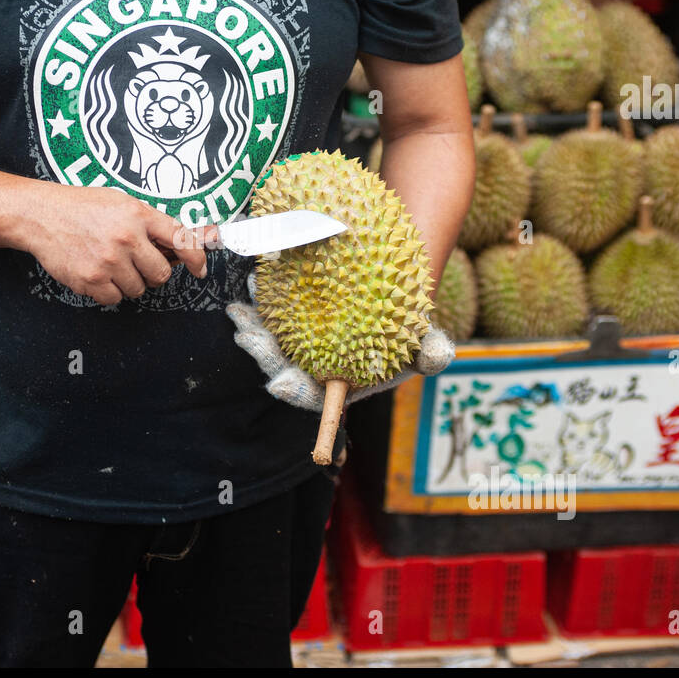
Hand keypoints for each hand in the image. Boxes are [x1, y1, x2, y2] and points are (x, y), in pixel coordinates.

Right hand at [26, 185, 208, 304]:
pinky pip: (114, 299)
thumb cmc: (82, 207)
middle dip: (152, 272)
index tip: (200, 269)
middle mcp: (126, 238)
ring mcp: (108, 261)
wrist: (41, 215)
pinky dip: (108, 291)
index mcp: (138, 215)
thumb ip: (149, 223)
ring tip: (110, 263)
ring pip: (138, 289)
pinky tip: (97, 272)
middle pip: (160, 274)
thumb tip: (182, 244)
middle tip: (136, 263)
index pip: (181, 239)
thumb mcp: (121, 203)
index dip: (196, 258)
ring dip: (128, 282)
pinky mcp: (91, 280)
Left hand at [226, 275, 454, 411]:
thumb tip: (439, 357)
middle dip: (262, 355)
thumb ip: (432, 353)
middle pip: (281, 367)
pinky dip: (262, 298)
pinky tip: (254, 281)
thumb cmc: (410, 325)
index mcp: (339, 382)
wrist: (396, 291)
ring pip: (270, 338)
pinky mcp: (292, 314)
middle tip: (246, 338)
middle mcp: (314, 365)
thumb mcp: (427, 341)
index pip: (313, 396)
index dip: (295, 392)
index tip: (279, 386)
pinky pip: (273, 309)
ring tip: (238, 311)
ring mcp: (300, 339)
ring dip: (252, 327)